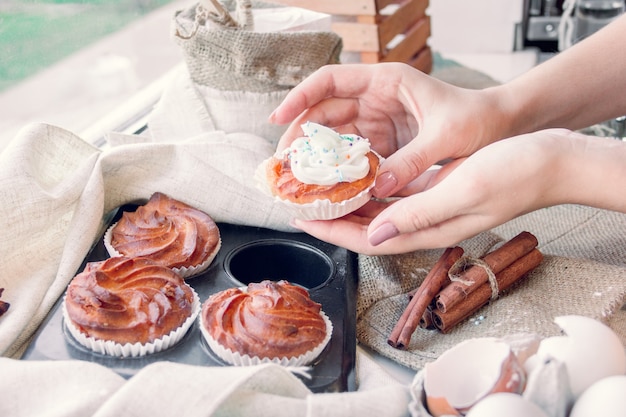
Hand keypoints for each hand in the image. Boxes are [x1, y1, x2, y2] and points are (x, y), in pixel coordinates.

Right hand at [270, 63, 505, 198]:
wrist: (497, 126)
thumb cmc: (475, 118)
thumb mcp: (446, 136)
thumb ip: (413, 160)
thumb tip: (379, 188)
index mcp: (386, 82)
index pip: (330, 81)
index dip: (299, 97)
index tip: (277, 118)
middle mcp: (375, 99)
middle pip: (323, 112)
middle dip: (300, 135)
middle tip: (283, 164)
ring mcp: (376, 121)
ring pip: (333, 136)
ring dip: (315, 156)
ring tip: (296, 180)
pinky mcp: (382, 142)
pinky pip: (351, 155)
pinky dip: (337, 170)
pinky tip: (326, 188)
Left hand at [290, 129, 583, 253]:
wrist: (549, 162)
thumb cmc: (512, 174)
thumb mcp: (463, 191)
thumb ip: (419, 214)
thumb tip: (375, 233)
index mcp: (429, 228)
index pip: (368, 240)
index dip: (332, 232)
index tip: (301, 219)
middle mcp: (426, 224)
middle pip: (367, 230)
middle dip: (332, 221)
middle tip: (301, 203)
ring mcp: (433, 209)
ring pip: (378, 214)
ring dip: (349, 204)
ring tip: (322, 190)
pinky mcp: (440, 193)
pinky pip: (396, 197)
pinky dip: (373, 189)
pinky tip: (360, 176)